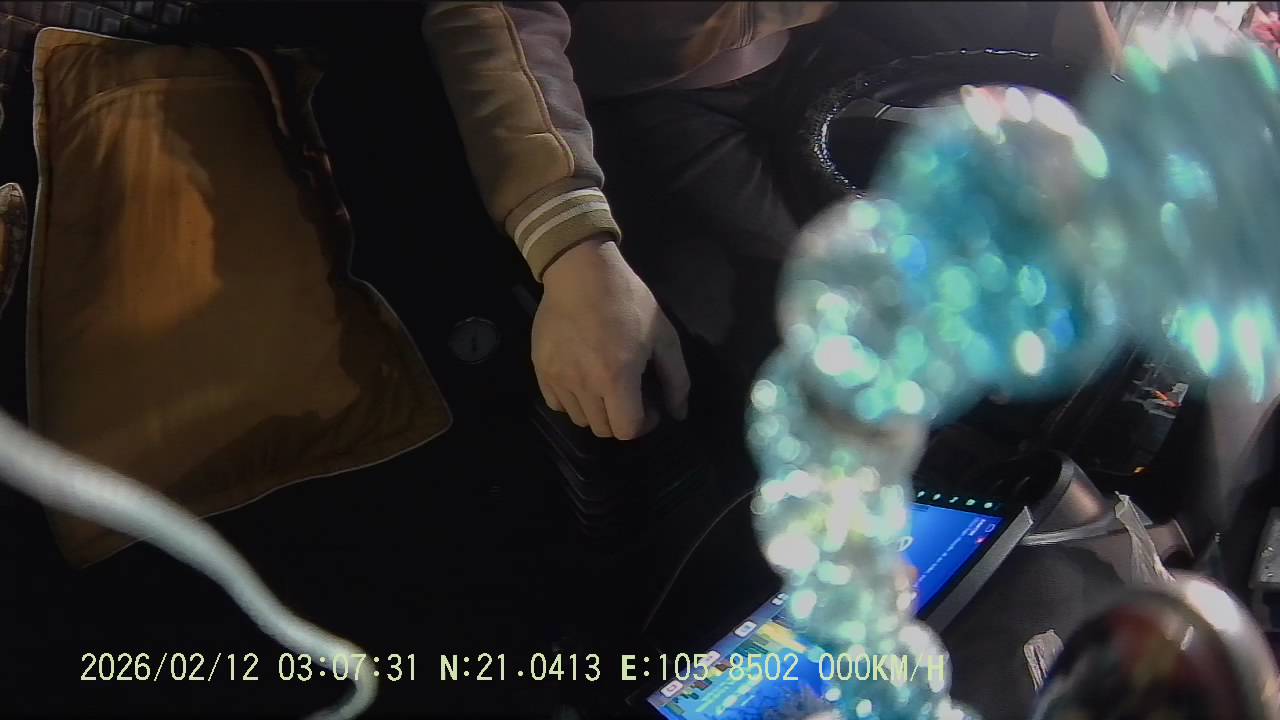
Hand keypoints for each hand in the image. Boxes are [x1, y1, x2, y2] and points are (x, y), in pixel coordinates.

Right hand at [535, 235, 689, 438]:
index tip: (650, 406)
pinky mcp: (541, 369)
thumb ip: (676, 378)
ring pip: (580, 419)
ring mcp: (558, 378)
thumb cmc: (627, 300)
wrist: (581, 273)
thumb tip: (678, 412)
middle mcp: (584, 384)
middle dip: (622, 419)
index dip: (644, 424)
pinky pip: (556, 404)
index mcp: (617, 377)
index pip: (627, 430)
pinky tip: (582, 380)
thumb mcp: (663, 335)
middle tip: (629, 396)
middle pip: (603, 429)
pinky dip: (572, 401)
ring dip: (597, 411)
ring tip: (605, 386)